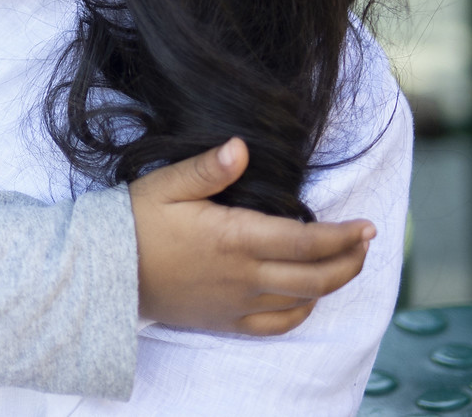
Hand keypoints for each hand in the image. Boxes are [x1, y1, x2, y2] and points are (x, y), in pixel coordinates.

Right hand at [131, 138, 375, 335]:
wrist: (103, 273)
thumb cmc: (133, 222)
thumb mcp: (165, 184)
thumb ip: (208, 168)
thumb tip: (242, 146)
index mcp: (234, 238)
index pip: (305, 241)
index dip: (343, 236)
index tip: (368, 227)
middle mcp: (243, 276)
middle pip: (316, 276)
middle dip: (349, 260)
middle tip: (367, 243)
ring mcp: (236, 303)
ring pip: (302, 301)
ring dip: (333, 284)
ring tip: (346, 264)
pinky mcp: (224, 321)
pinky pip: (276, 325)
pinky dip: (301, 313)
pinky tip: (309, 300)